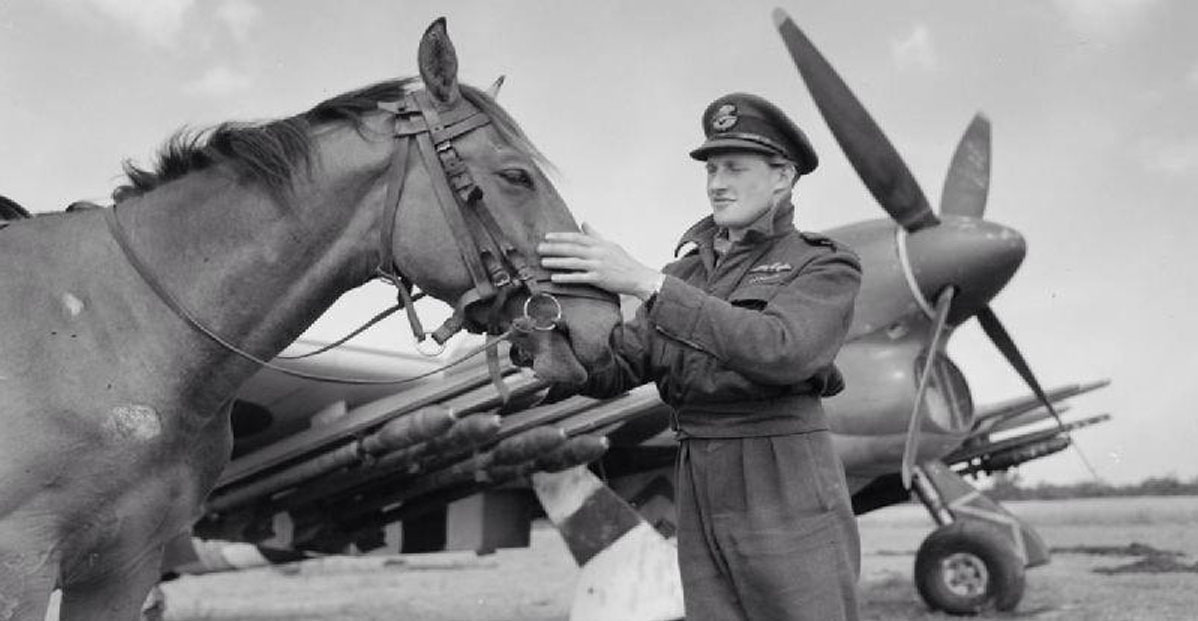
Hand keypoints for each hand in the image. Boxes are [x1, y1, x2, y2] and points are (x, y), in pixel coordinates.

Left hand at [538, 223, 663, 300]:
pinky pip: (579, 278)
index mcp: (599, 244)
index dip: (561, 236)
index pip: (577, 237)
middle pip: (572, 248)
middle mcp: (598, 253)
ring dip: (557, 262)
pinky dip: (566, 277)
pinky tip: (555, 277)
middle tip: (539, 248)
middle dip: (554, 248)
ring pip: (573, 262)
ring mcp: (598, 266)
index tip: (547, 236)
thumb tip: (584, 223)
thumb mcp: (610, 245)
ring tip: (543, 262)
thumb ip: (595, 235)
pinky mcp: (599, 279)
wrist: (638, 277)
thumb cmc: (624, 262)